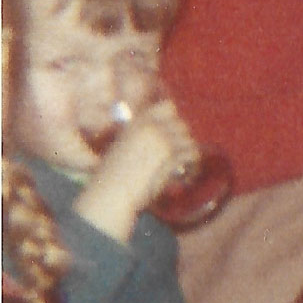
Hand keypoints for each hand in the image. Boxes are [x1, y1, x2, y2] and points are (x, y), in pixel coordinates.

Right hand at [74, 99, 199, 241]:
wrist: (109, 195)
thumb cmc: (113, 178)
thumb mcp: (125, 148)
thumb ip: (146, 138)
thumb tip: (172, 135)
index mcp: (136, 123)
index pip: (167, 107)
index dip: (173, 121)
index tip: (173, 135)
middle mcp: (149, 126)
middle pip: (181, 124)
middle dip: (180, 140)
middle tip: (176, 156)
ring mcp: (160, 138)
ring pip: (188, 139)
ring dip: (186, 154)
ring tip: (179, 167)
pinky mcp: (169, 153)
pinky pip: (192, 153)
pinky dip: (191, 164)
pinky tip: (184, 174)